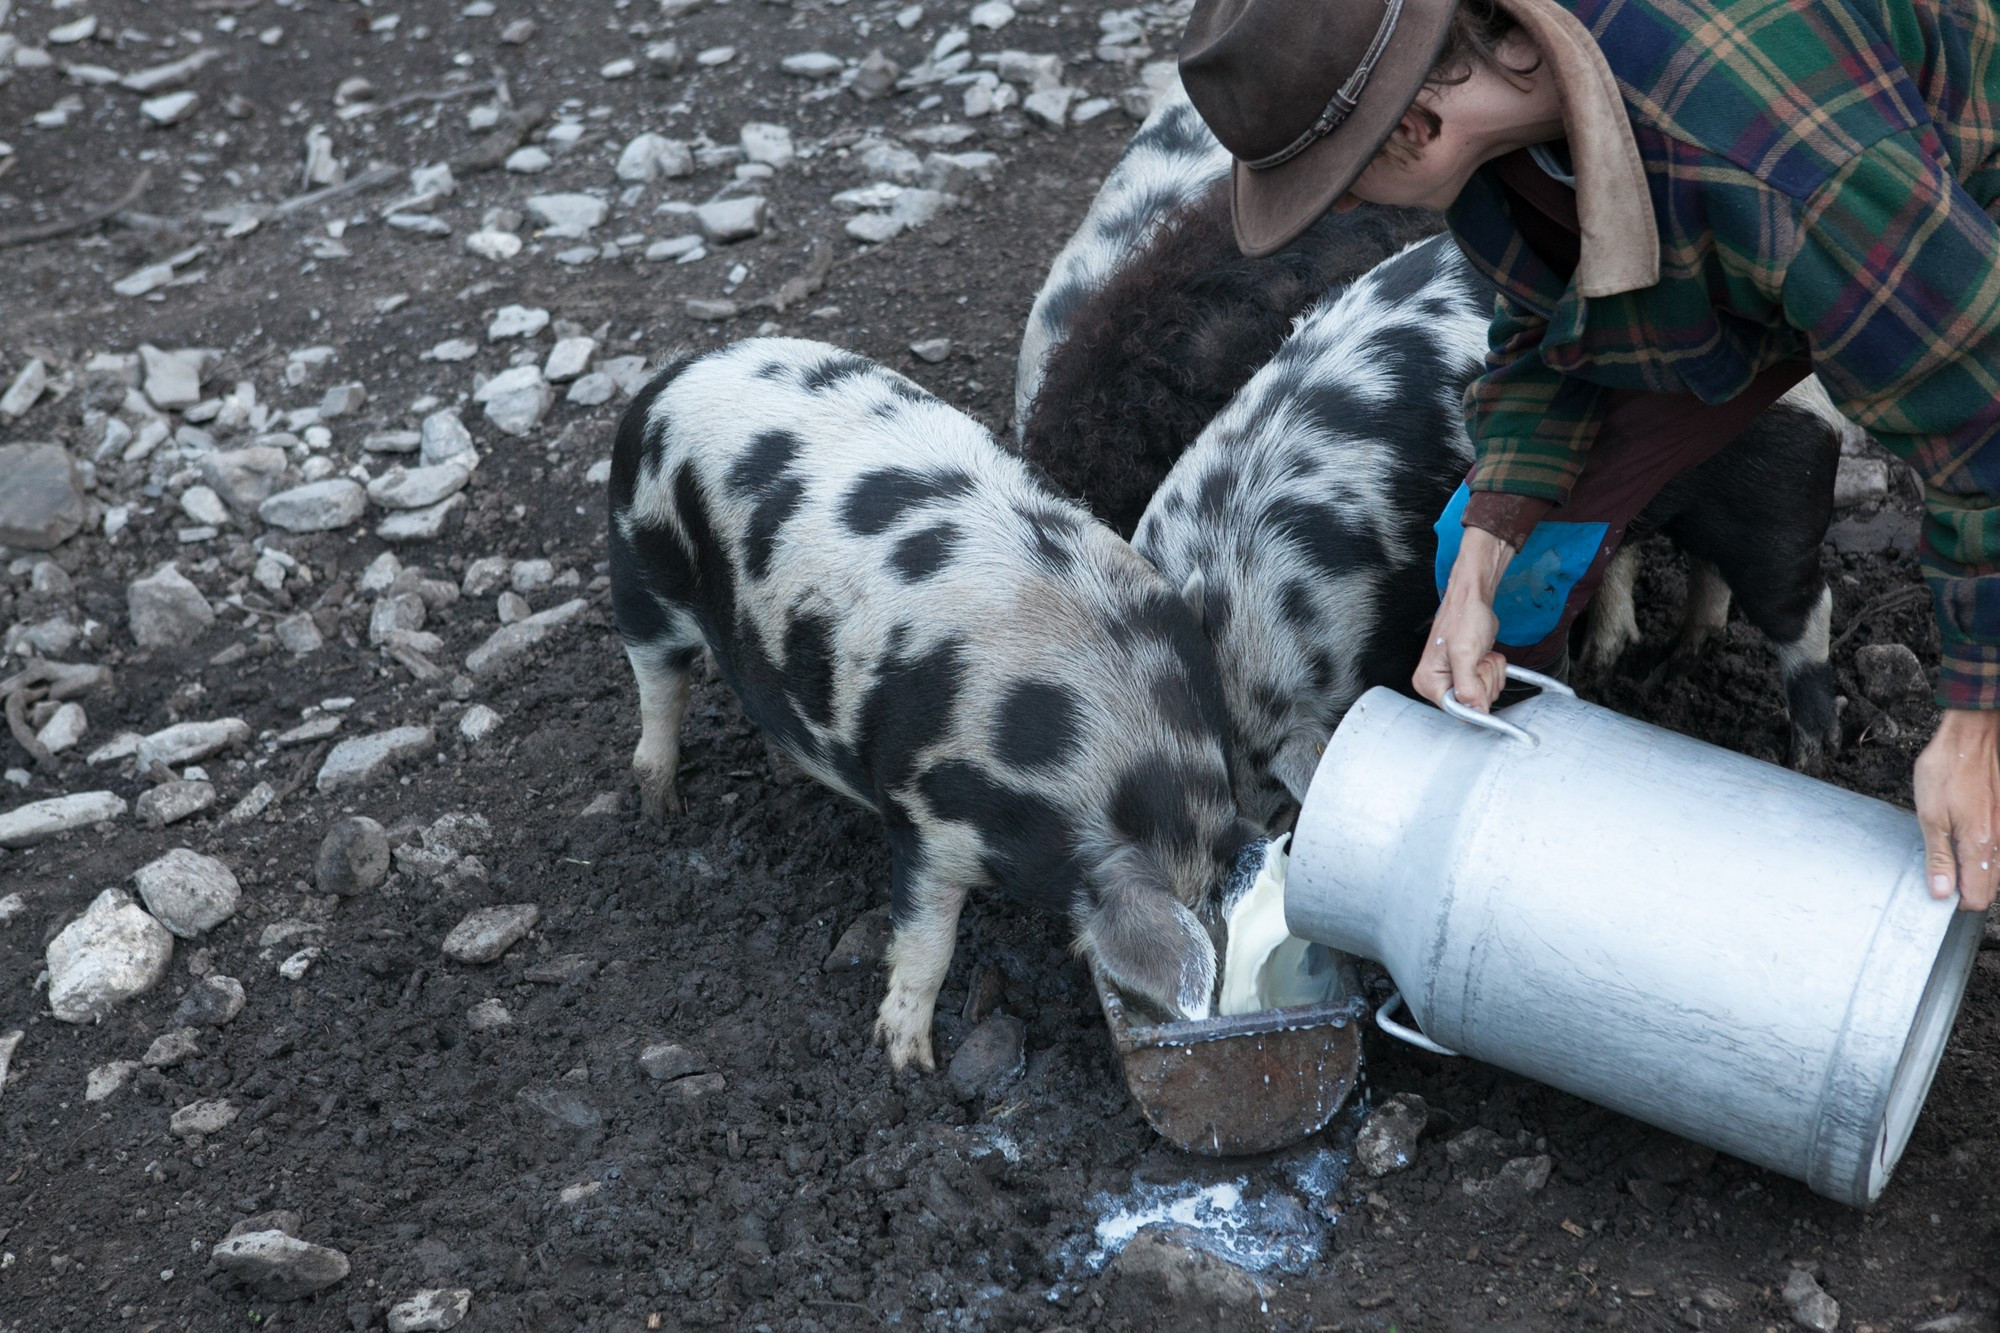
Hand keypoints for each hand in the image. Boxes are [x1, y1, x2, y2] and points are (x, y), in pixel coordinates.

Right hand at [1414, 526, 1514, 711]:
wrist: (1472, 597)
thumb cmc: (1463, 617)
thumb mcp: (1465, 653)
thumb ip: (1468, 687)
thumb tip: (1475, 712)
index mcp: (1428, 682)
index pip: (1456, 709)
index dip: (1474, 696)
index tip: (1478, 675)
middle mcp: (1437, 684)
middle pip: (1473, 702)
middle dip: (1484, 679)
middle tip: (1477, 658)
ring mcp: (1453, 679)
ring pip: (1484, 694)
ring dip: (1491, 672)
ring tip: (1480, 653)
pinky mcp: (1468, 673)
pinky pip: (1489, 684)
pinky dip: (1494, 670)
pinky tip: (1485, 655)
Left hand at [1914, 709, 1999, 910]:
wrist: (1973, 737)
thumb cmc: (1947, 770)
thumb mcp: (1930, 814)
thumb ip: (1938, 856)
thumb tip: (1940, 892)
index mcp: (1980, 844)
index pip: (1978, 896)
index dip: (1957, 901)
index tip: (1940, 892)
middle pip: (1991, 887)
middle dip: (1968, 888)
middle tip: (1942, 874)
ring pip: (1998, 869)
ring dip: (1977, 870)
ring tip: (1952, 856)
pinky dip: (1985, 853)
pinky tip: (1967, 840)